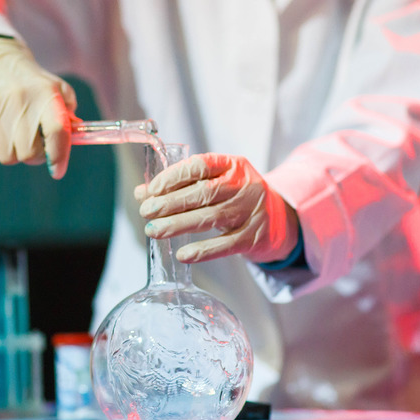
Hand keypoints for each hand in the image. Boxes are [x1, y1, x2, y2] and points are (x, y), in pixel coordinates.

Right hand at [0, 37, 78, 178]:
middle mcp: (19, 101)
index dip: (59, 156)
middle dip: (35, 155)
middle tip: (34, 143)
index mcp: (44, 93)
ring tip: (14, 134)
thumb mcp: (54, 87)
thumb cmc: (27, 80)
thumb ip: (68, 113)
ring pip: (8, 157)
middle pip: (30, 153)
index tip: (58, 170)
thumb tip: (73, 137)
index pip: (56, 131)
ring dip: (14, 152)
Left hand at [135, 153, 299, 264]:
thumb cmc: (235, 197)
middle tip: (146, 212)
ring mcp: (251, 211)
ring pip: (211, 218)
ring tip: (154, 231)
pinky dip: (203, 250)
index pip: (200, 165)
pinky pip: (225, 245)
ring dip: (178, 225)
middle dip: (170, 203)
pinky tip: (183, 254)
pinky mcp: (253, 236)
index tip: (152, 189)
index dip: (174, 176)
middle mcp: (244, 185)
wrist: (277, 219)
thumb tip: (142, 193)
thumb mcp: (214, 182)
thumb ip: (181, 185)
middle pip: (203, 193)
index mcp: (232, 165)